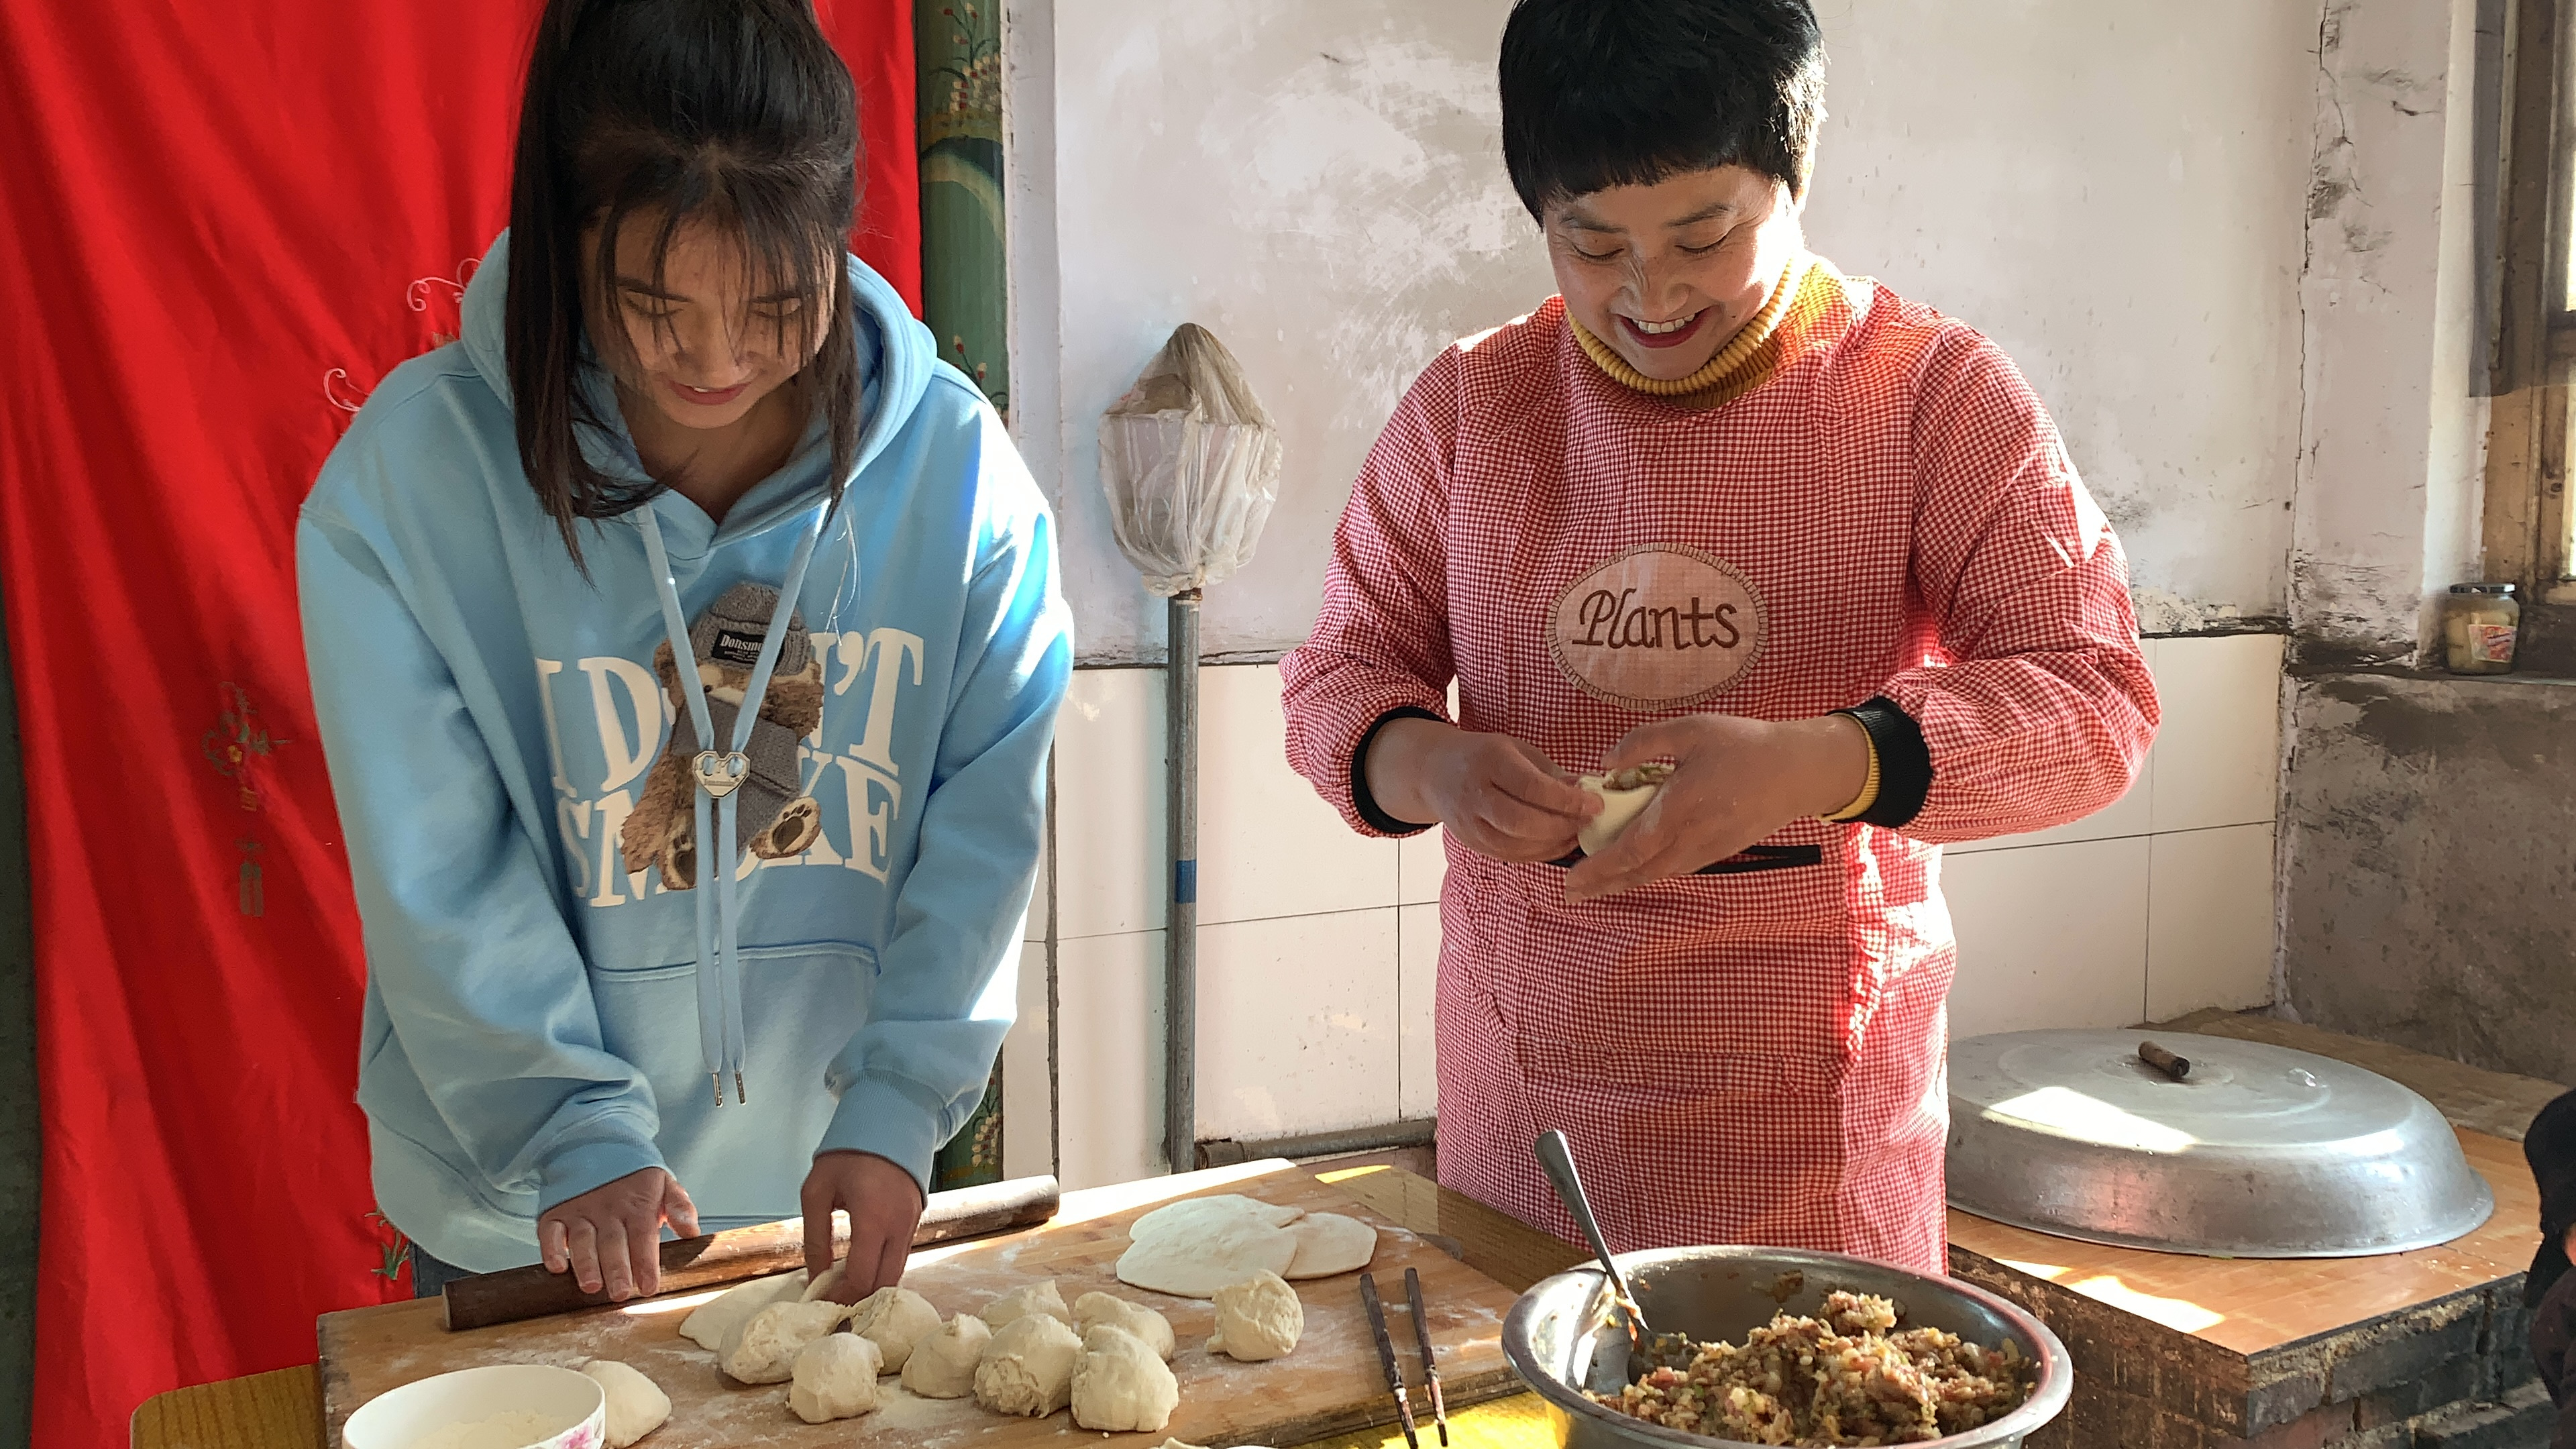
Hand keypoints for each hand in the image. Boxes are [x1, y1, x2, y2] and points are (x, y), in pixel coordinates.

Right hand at [538, 1167, 698, 1300]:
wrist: (599, 1147)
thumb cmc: (635, 1179)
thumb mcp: (664, 1185)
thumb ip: (679, 1207)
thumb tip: (692, 1232)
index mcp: (637, 1205)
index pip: (643, 1236)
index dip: (645, 1262)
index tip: (649, 1287)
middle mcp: (607, 1210)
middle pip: (612, 1242)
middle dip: (617, 1269)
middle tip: (620, 1293)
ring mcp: (580, 1211)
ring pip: (582, 1239)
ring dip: (585, 1263)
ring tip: (591, 1285)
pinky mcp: (556, 1213)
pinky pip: (550, 1232)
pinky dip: (551, 1249)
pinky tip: (556, 1267)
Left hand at [802, 1150, 926, 1302]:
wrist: (888, 1123)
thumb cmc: (847, 1154)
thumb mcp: (816, 1192)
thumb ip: (815, 1239)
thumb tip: (816, 1279)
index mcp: (873, 1219)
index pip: (861, 1277)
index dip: (841, 1297)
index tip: (822, 1303)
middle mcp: (899, 1227)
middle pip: (884, 1284)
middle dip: (858, 1299)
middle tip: (834, 1302)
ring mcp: (913, 1224)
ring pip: (897, 1274)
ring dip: (872, 1286)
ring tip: (845, 1287)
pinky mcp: (917, 1221)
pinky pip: (901, 1256)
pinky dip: (883, 1270)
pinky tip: (863, 1267)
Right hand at [1364, 718, 1598, 861]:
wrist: (1435, 772)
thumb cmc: (1485, 757)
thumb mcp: (1517, 751)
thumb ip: (1552, 772)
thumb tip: (1589, 790)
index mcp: (1489, 761)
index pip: (1532, 787)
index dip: (1567, 800)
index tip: (1595, 804)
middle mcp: (1475, 794)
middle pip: (1522, 822)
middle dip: (1563, 826)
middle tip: (1589, 822)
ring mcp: (1471, 824)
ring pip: (1517, 845)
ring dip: (1555, 844)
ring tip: (1578, 833)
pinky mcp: (1473, 844)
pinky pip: (1512, 856)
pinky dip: (1541, 854)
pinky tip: (1559, 844)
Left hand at [1564, 713, 1868, 903]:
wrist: (1798, 771)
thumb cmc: (1744, 745)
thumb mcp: (1691, 729)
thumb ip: (1644, 742)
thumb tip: (1605, 763)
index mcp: (1681, 807)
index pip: (1632, 847)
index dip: (1599, 867)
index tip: (1571, 878)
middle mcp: (1692, 837)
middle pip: (1639, 872)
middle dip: (1602, 885)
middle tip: (1569, 895)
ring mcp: (1708, 849)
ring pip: (1657, 874)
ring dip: (1622, 883)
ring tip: (1592, 888)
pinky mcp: (1718, 852)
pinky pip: (1675, 868)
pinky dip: (1647, 874)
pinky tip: (1631, 871)